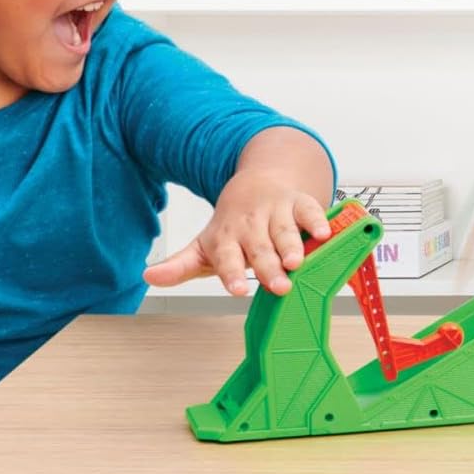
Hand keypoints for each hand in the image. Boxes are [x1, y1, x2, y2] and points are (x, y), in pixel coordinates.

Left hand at [143, 172, 332, 296]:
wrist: (257, 182)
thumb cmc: (233, 225)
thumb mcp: (204, 245)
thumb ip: (179, 266)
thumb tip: (149, 276)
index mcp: (226, 237)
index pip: (226, 257)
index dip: (230, 274)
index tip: (236, 291)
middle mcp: (251, 224)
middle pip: (259, 248)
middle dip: (269, 268)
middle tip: (279, 287)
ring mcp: (276, 212)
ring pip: (284, 231)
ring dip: (292, 246)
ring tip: (297, 263)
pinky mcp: (298, 203)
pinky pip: (309, 211)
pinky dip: (318, 221)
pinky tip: (324, 234)